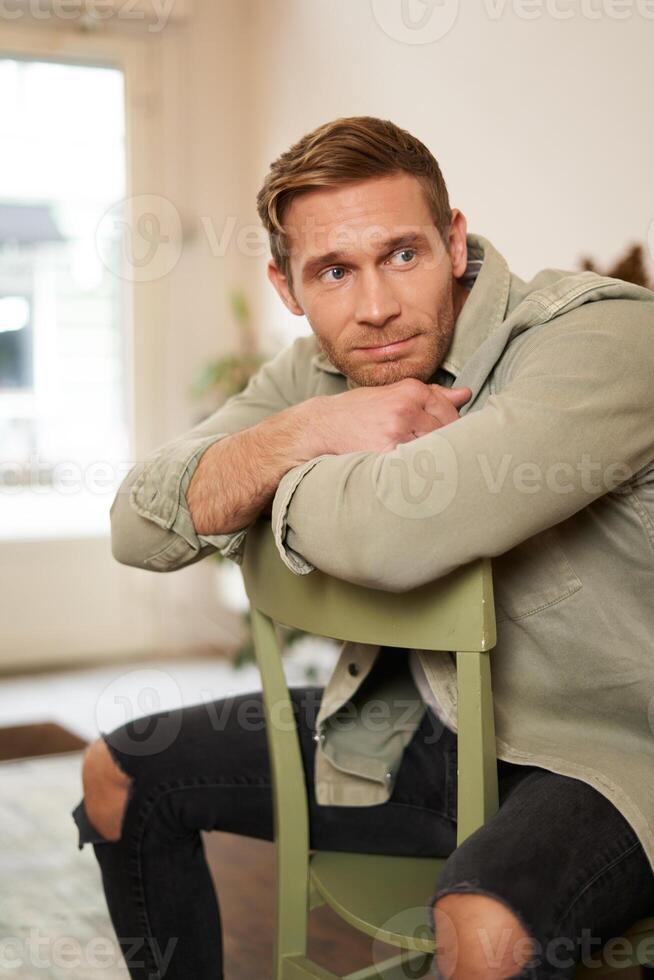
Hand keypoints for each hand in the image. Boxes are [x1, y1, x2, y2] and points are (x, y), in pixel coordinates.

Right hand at [304, 377, 471, 454]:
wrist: (321, 427)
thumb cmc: (358, 411)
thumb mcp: (392, 394)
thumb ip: (431, 394)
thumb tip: (465, 395)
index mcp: (411, 390)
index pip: (451, 412)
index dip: (453, 428)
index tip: (446, 437)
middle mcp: (407, 409)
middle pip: (447, 432)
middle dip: (446, 445)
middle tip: (439, 455)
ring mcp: (397, 432)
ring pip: (435, 449)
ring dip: (433, 459)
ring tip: (425, 464)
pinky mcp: (387, 454)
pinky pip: (416, 465)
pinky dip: (417, 470)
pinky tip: (410, 471)